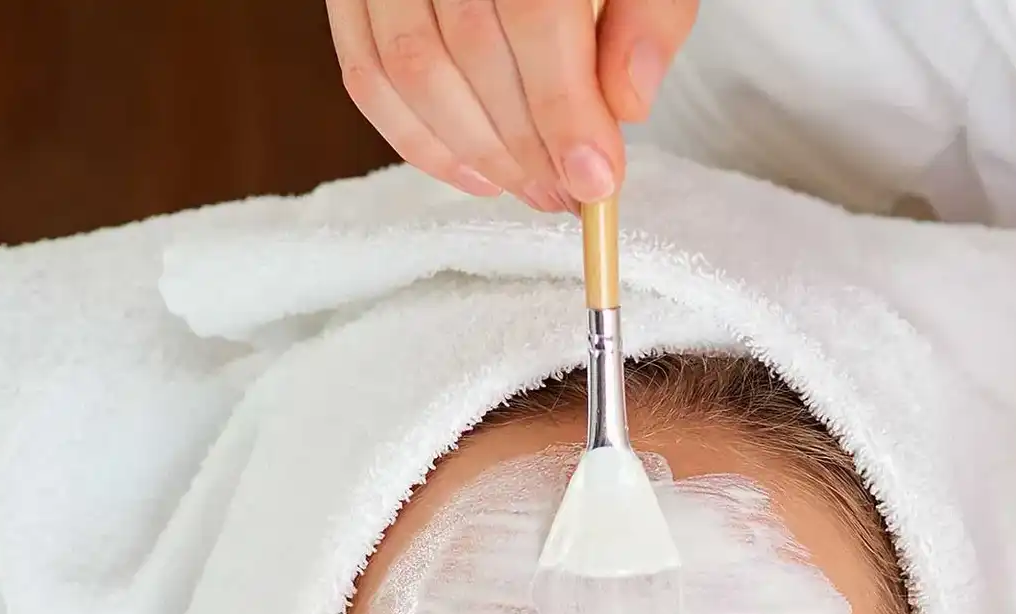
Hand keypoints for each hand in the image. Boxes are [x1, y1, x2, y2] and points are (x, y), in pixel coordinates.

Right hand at [325, 0, 697, 211]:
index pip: (533, 11)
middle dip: (526, 145)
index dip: (562, 107)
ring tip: (532, 187)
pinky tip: (474, 172)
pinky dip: (417, 139)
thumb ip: (649, 13)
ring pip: (412, 70)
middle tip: (570, 192)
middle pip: (470, 49)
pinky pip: (366, 72)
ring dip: (476, 152)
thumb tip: (626, 103)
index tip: (595, 177)